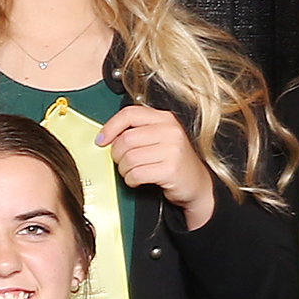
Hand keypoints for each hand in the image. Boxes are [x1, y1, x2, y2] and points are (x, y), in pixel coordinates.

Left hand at [101, 104, 215, 226]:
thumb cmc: (173, 162)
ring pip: (129, 158)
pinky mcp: (171, 169)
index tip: (101, 141)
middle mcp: (171, 130)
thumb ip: (137, 132)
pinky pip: (136, 174)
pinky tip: (138, 180)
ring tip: (132, 172)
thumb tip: (106, 137)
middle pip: (125, 139)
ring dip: (124, 170)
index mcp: (165, 118)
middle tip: (122, 162)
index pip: (129, 114)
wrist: (197, 185)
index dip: (110, 127)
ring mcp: (173, 149)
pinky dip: (131, 180)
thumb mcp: (159, 139)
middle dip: (117, 155)